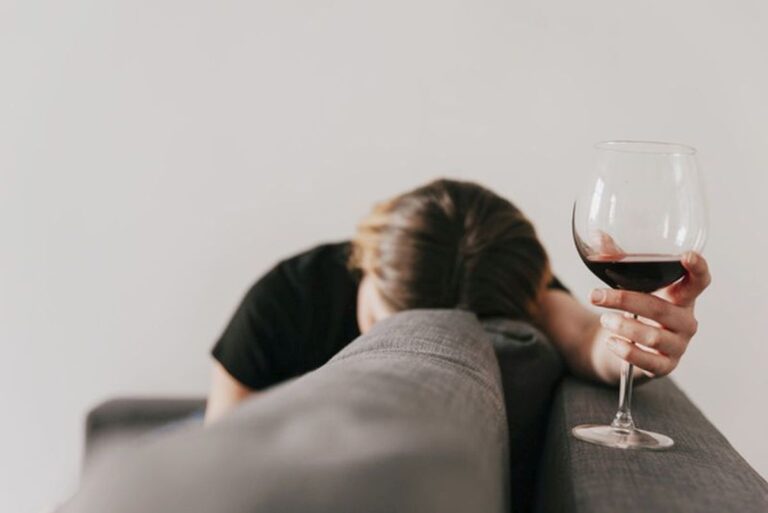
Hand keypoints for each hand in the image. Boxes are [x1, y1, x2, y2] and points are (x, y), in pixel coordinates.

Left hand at [589, 252, 710, 376]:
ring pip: (652, 337)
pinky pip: (647, 361)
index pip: (699, 281)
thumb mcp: (627, 284)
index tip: (687, 255)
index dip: (698, 269)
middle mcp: (685, 320)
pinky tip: (610, 341)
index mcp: (681, 296)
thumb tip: (596, 235)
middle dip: (624, 300)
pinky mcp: (665, 366)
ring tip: (603, 319)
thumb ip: (615, 259)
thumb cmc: (632, 308)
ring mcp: (678, 345)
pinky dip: (626, 350)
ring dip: (623, 326)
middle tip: (595, 295)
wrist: (622, 347)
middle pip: (660, 309)